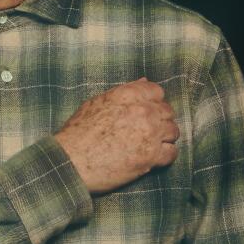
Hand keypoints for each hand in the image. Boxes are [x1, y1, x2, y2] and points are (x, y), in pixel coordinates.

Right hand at [54, 79, 179, 192]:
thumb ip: (123, 92)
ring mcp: (150, 133)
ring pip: (173, 132)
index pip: (157, 92)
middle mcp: (143, 111)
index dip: (153, 103)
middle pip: (167, 112)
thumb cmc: (77, 134)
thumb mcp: (96, 103)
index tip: (147, 112)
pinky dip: (165, 157)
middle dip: (160, 121)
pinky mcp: (151, 156)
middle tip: (148, 132)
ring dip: (164, 138)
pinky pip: (172, 153)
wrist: (71, 161)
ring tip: (150, 146)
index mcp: (129, 95)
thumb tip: (143, 82)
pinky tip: (153, 159)